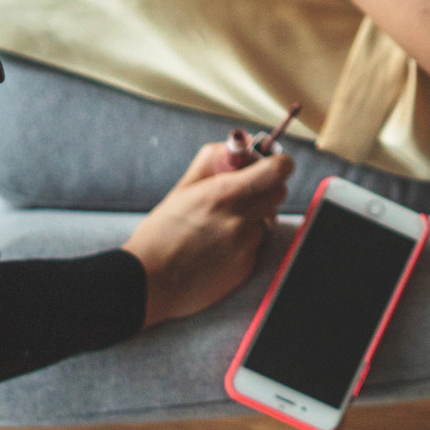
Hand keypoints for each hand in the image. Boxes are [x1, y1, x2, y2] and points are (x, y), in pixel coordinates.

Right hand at [124, 140, 296, 326]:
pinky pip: (256, 245)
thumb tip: (232, 145)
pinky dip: (245, 242)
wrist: (149, 284)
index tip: (275, 164)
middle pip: (279, 192)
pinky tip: (219, 248)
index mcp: (223, 194)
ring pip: (268, 220)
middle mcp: (240, 218)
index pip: (276, 170)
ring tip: (224, 226)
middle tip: (248, 191)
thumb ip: (209, 164)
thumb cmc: (159, 235)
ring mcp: (245, 245)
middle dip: (268, 187)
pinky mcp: (245, 268)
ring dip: (255, 217)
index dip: (280, 163)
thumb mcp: (181, 191)